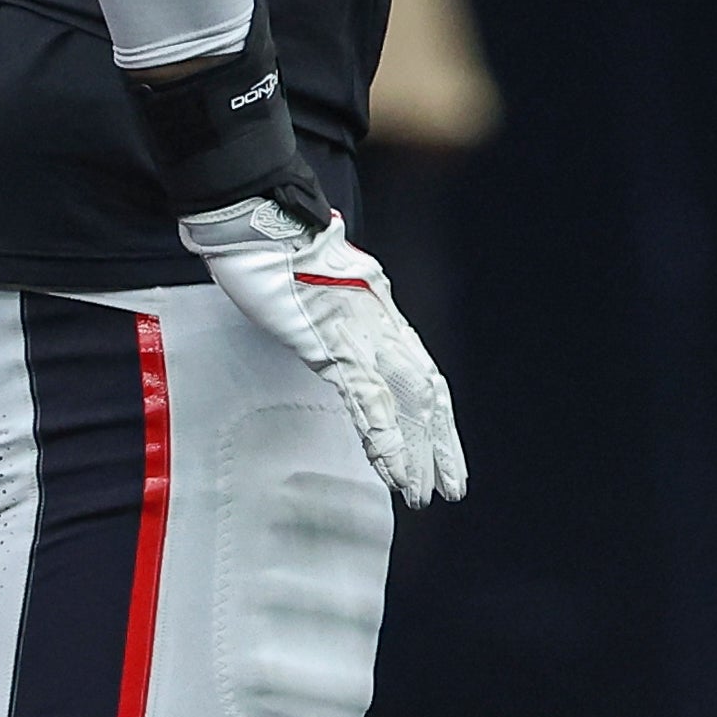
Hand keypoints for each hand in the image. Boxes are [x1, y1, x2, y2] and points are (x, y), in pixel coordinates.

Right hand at [184, 195, 466, 504]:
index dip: (437, 418)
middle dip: (440, 445)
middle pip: (426, 395)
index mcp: (383, 317)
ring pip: (403, 405)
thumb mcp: (324, 291)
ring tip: (422, 493)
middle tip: (453, 488)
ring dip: (415, 454)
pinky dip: (383, 438)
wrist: (263, 222)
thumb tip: (344, 338)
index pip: (424, 377)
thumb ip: (343, 317)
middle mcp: (384, 328)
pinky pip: (367, 401)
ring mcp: (362, 337)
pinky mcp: (334, 345)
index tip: (445, 454)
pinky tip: (393, 470)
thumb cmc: (280, 254)